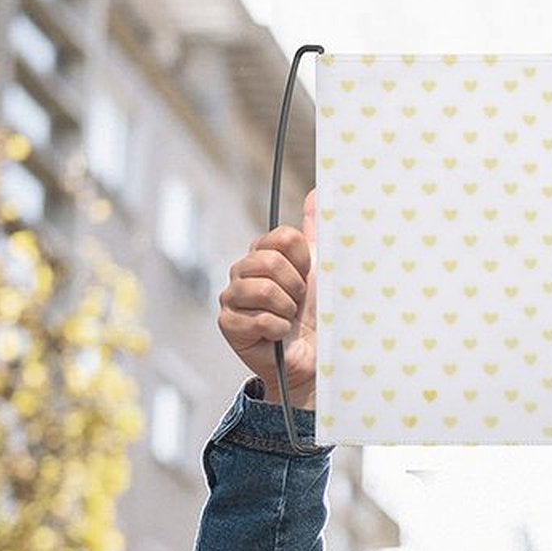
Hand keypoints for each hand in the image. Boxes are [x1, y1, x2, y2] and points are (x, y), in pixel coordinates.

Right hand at [218, 188, 317, 406]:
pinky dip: (276, 328)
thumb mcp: (323, 270)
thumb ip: (318, 231)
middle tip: (298, 302)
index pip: (283, 238)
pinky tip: (277, 335)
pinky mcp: (228, 324)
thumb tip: (320, 192)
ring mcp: (232, 298)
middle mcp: (243, 272)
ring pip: (261, 289)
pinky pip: (256, 318)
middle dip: (294, 286)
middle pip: (269, 261)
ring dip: (286, 309)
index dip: (303, 260)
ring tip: (288, 319)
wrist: (314, 359)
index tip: (308, 278)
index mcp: (264, 254)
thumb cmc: (317, 315)